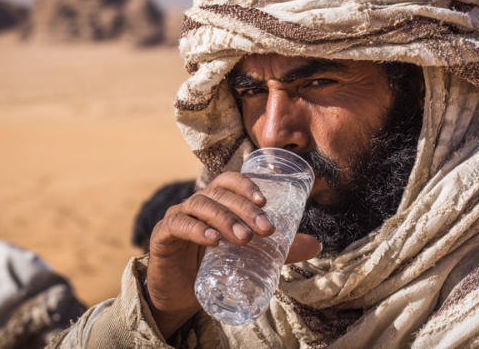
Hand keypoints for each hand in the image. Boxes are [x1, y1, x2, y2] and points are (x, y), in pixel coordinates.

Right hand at [145, 172, 320, 337]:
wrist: (182, 296)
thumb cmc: (216, 267)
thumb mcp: (251, 257)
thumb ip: (279, 250)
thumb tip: (316, 245)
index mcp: (216, 202)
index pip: (229, 181)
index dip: (246, 185)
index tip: (265, 202)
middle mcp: (196, 204)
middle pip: (219, 194)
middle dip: (244, 209)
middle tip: (264, 230)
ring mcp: (177, 217)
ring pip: (200, 205)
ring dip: (224, 219)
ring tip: (243, 239)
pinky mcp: (162, 236)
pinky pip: (177, 225)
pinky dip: (195, 229)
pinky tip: (212, 239)